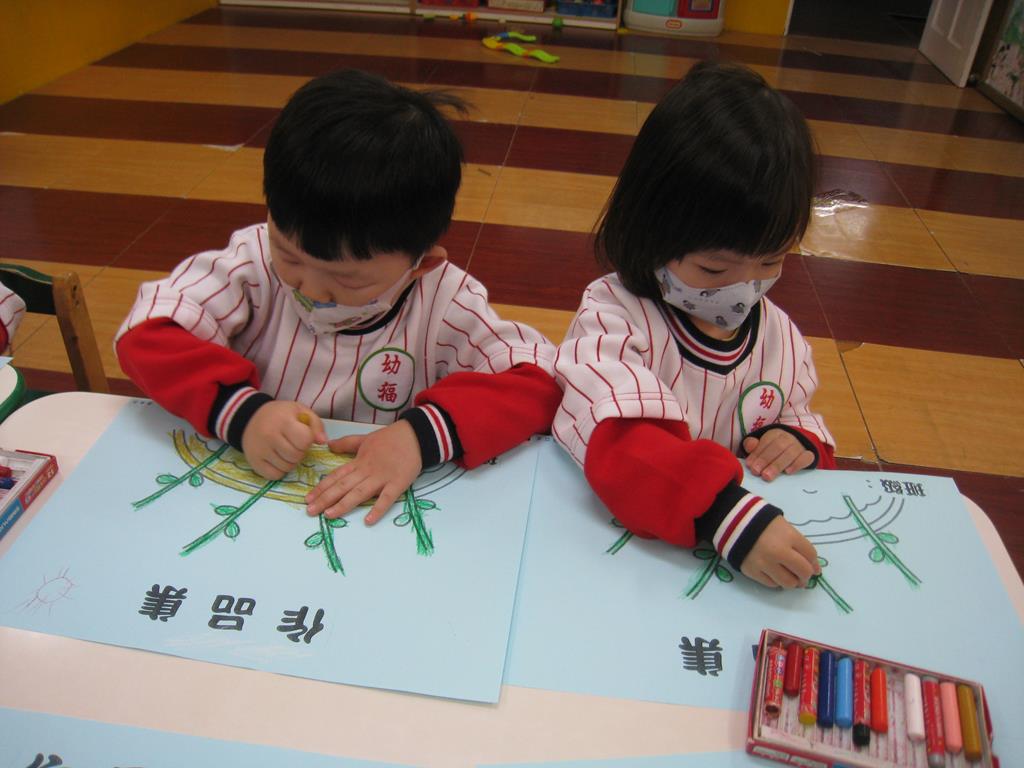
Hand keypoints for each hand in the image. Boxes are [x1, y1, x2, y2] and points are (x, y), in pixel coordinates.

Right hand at [240, 401, 325, 479]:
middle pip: (296, 456)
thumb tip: (323, 442)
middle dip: (300, 452)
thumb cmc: (280, 415)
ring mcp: (260, 451)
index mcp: (283, 421)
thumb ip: (315, 425)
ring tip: (286, 450)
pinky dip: (280, 470)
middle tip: (294, 444)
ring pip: (287, 467)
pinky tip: (278, 459)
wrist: (250, 418)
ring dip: (291, 461)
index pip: (304, 440)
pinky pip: (275, 475)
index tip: (302, 436)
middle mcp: (270, 436)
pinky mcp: (254, 462)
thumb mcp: (299, 411)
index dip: (307, 440)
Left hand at [305, 420, 421, 524]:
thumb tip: (329, 446)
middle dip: (325, 499)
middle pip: (343, 486)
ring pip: (359, 493)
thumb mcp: (365, 438)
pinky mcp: (398, 484)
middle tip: (311, 511)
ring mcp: (382, 478)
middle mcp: (367, 471)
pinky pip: (386, 498)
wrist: (416, 435)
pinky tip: (368, 520)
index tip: (308, 498)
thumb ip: (347, 443)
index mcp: (359, 462)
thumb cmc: (391, 438)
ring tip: (329, 515)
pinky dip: (378, 509)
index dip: (321, 488)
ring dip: (344, 504)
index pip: (336, 476)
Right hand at [741, 516, 819, 588]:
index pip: (811, 556)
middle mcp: (779, 551)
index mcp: (789, 536)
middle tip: (803, 576)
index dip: (815, 564)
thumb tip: (814, 568)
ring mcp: (765, 563)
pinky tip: (775, 574)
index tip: (814, 568)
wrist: (734, 523)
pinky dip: (776, 581)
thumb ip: (800, 545)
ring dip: (793, 582)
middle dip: (806, 576)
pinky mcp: (752, 571)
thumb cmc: (764, 523)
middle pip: (803, 572)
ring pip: (788, 583)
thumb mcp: (785, 527)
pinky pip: (771, 584)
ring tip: (790, 577)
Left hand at [743, 428, 813, 481]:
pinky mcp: (808, 455)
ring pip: (790, 453)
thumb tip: (749, 446)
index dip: (757, 453)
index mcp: (775, 434)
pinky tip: (788, 472)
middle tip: (757, 472)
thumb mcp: (761, 446)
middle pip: (778, 447)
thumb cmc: (772, 450)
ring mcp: (799, 446)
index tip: (750, 465)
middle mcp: (788, 438)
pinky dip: (797, 465)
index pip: (766, 441)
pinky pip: (806, 458)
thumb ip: (752, 445)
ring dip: (777, 465)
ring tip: (767, 476)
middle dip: (766, 460)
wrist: (794, 451)